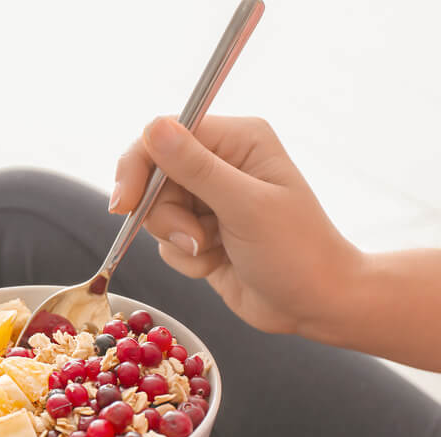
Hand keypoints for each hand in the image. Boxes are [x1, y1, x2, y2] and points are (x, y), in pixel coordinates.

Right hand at [110, 116, 362, 338]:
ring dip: (179, 240)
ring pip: (155, 213)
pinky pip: (165, 241)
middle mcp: (220, 162)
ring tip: (214, 251)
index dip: (138, 166)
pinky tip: (217, 263)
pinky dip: (185, 259)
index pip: (165, 134)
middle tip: (194, 239)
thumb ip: (197, 168)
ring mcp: (209, 199)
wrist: (316, 304)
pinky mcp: (200, 232)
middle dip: (165, 215)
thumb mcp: (246, 207)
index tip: (124, 205)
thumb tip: (154, 128)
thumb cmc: (297, 252)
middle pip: (152, 177)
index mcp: (237, 140)